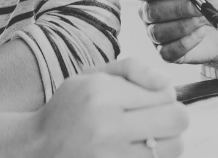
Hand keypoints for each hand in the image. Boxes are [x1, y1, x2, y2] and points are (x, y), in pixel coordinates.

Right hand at [27, 59, 187, 157]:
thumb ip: (133, 69)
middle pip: (177, 120)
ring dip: (167, 139)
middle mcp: (107, 127)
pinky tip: (137, 149)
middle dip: (173, 116)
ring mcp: (111, 157)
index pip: (166, 94)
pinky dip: (153, 155)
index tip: (151, 98)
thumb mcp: (93, 75)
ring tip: (147, 135)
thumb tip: (167, 82)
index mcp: (102, 95)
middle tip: (157, 117)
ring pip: (173, 147)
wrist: (39, 147)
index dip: (165, 94)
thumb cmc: (71, 107)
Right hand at [133, 0, 217, 64]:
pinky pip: (168, 52)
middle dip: (178, 9)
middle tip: (199, 8)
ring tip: (202, 19)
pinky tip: (200, 34)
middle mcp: (149, 12)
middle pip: (151, 12)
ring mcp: (156, 34)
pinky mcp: (167, 53)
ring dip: (185, 26)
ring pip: (159, 33)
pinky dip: (187, 43)